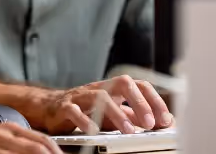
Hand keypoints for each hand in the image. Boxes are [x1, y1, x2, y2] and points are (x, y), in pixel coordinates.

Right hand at [37, 75, 173, 135]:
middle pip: (122, 84)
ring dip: (116, 114)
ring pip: (100, 97)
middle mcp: (99, 88)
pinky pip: (74, 111)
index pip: (139, 85)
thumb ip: (134, 116)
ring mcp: (81, 96)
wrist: (50, 108)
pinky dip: (85, 120)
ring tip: (128, 131)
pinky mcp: (64, 107)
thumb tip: (163, 122)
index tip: (165, 119)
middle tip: (150, 123)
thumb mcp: (113, 112)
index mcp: (114, 89)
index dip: (154, 100)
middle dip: (138, 102)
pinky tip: (94, 131)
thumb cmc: (86, 110)